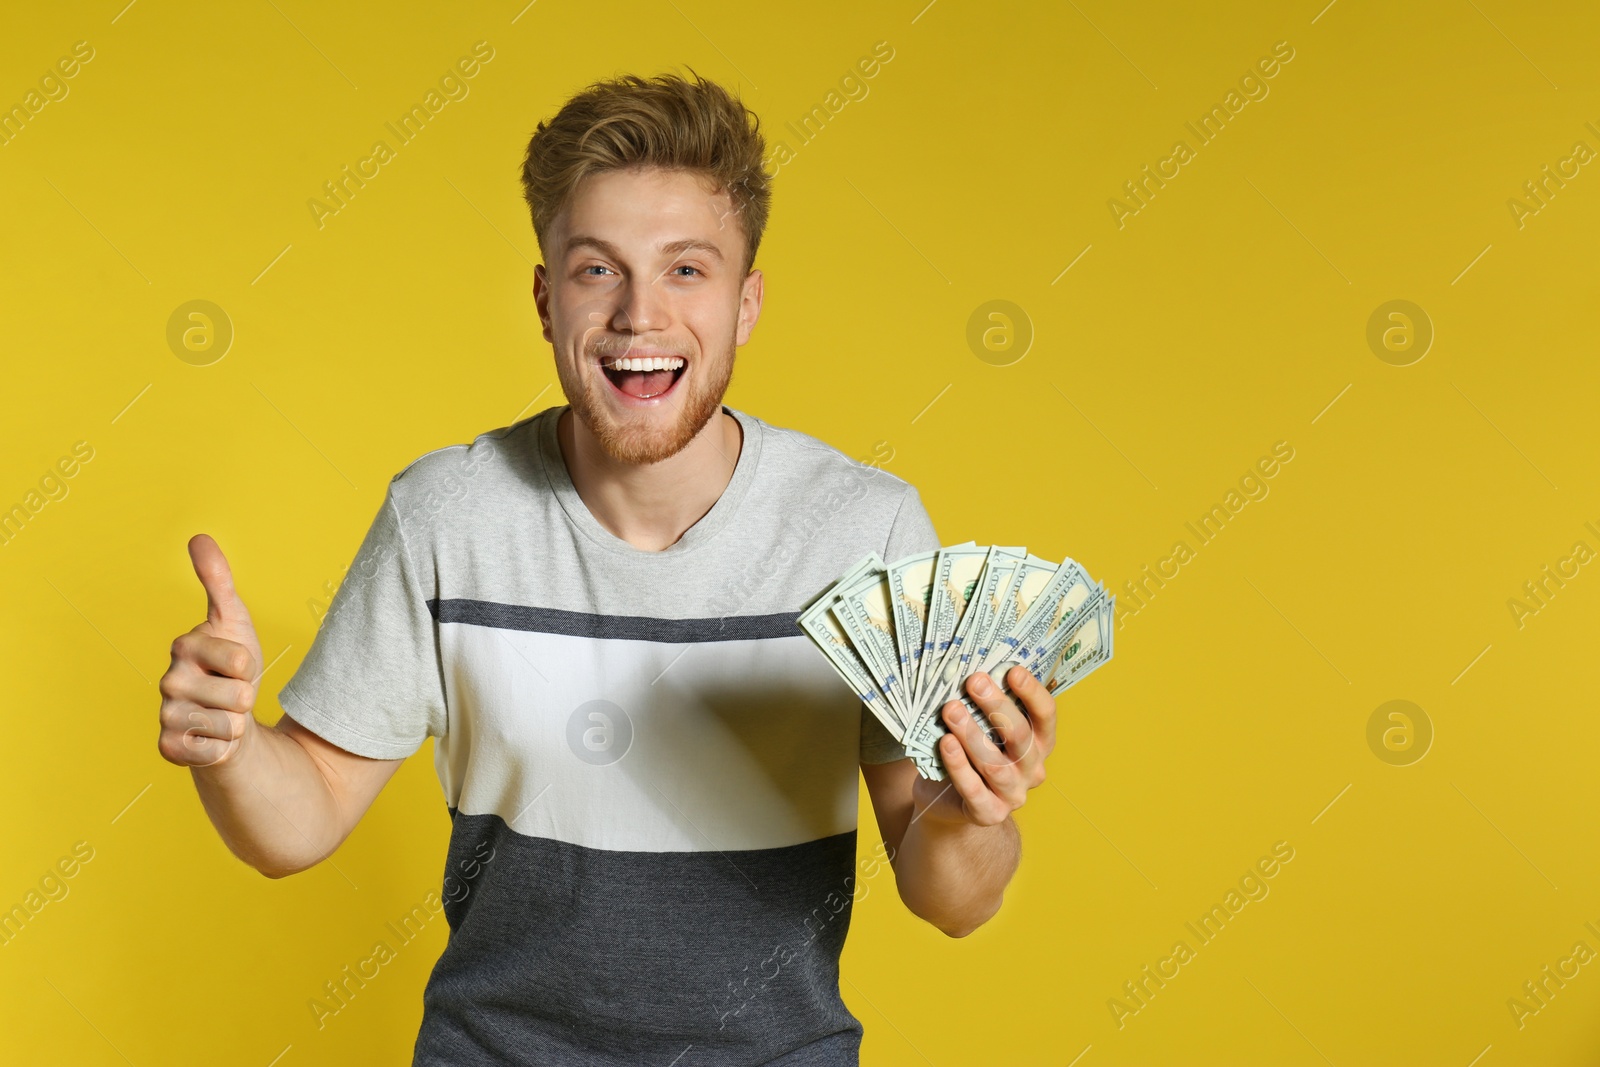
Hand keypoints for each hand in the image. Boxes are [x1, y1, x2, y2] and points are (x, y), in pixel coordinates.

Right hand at [157, 535, 264, 768]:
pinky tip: (211, 738)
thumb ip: (218, 580)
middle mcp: (168, 680)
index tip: (236, 665)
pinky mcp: (168, 747)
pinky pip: (214, 750)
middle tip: (231, 693)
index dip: (249, 665)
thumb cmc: (232, 667)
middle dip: (246, 696)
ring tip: (222, 714)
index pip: (240, 658)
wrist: (228, 716)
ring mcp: (166, 714)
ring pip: (230, 724)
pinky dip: (223, 746)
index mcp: (184, 645)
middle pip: (239, 694)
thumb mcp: (233, 620)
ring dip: (236, 722)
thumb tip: (199, 537)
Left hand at [911, 665, 1054, 826]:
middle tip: (973, 681)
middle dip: (997, 706)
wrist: (950, 802)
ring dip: (971, 734)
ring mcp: (1013, 794)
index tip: (1013, 671)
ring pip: (995, 764)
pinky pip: (974, 789)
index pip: (1046, 715)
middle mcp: (1032, 769)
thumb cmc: (970, 753)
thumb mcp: (983, 728)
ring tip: (951, 710)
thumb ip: (984, 706)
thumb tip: (972, 670)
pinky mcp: (989, 813)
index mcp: (1038, 743)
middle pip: (1020, 736)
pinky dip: (958, 764)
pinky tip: (945, 743)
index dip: (1032, 693)